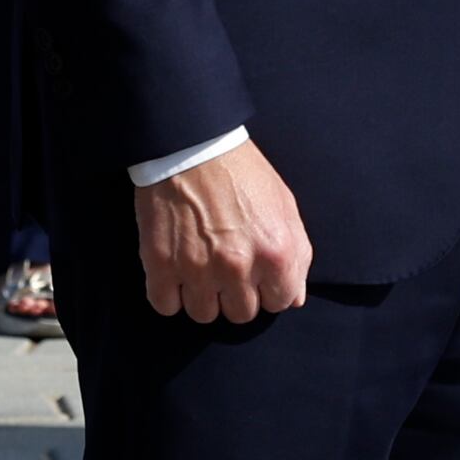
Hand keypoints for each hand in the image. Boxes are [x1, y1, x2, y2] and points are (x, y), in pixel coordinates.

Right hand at [137, 140, 309, 323]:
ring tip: (199, 268)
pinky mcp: (161, 264)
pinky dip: (169, 294)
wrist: (192, 144)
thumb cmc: (241, 173)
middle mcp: (239, 267)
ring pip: (204, 314)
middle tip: (226, 267)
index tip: (255, 274)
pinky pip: (165, 305)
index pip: (279, 303)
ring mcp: (198, 269)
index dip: (267, 288)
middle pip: (241, 314)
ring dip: (202, 296)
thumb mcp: (285, 206)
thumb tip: (294, 298)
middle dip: (236, 294)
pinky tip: (175, 272)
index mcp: (276, 253)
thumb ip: (298, 256)